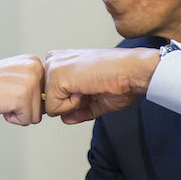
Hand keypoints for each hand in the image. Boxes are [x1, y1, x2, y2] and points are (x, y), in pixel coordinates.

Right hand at [0, 55, 44, 125]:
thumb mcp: (13, 74)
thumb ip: (32, 81)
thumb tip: (49, 101)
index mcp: (34, 61)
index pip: (44, 93)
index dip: (25, 98)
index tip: (7, 88)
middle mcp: (36, 68)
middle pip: (43, 104)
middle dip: (23, 107)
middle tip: (3, 94)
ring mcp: (31, 82)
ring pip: (37, 115)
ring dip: (18, 113)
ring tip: (1, 98)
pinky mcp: (24, 98)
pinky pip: (27, 121)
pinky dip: (12, 119)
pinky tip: (0, 104)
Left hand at [43, 48, 158, 123]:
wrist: (130, 71)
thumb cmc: (119, 79)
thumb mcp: (95, 99)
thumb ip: (77, 109)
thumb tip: (64, 119)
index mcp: (62, 62)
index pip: (52, 95)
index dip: (72, 101)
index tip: (89, 88)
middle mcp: (55, 60)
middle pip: (49, 101)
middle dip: (70, 104)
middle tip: (89, 88)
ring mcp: (53, 67)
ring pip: (50, 105)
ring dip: (72, 105)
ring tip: (88, 87)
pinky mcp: (55, 76)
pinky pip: (54, 108)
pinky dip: (72, 106)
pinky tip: (86, 89)